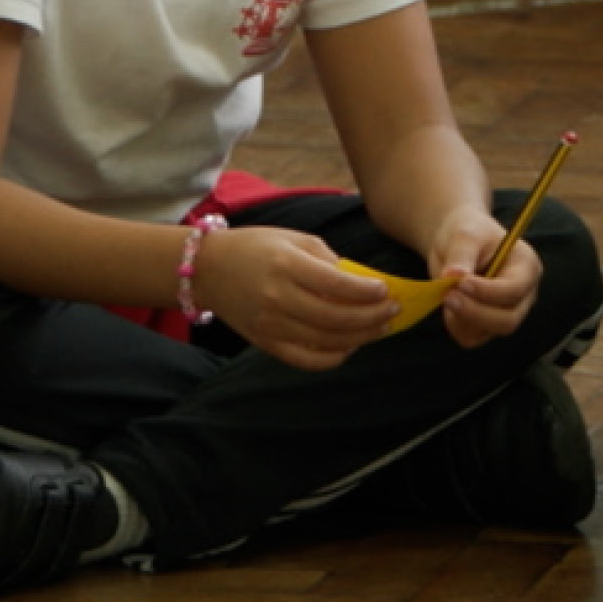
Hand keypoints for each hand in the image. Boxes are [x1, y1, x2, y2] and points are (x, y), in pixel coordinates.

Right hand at [198, 224, 397, 369]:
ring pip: (326, 341)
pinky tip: (350, 346)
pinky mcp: (265, 343)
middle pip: (336, 317)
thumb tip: (364, 284)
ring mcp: (270, 325)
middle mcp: (277, 298)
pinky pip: (305, 360)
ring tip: (381, 327)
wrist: (208, 269)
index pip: (337, 284)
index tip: (387, 290)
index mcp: (287, 265)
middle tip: (394, 310)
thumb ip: (329, 261)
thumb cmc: (258, 248)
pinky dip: (333, 358)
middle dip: (372, 316)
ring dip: (361, 337)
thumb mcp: (295, 241)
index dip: (367, 291)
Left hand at [429, 213, 543, 350]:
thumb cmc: (468, 232)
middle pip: (507, 320)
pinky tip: (450, 307)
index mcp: (526, 267)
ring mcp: (507, 312)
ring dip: (462, 320)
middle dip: (475, 312)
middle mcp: (523, 294)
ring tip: (446, 295)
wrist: (457, 242)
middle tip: (447, 296)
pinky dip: (456, 327)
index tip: (460, 283)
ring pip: (488, 332)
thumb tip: (453, 276)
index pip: (515, 289)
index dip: (487, 291)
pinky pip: (472, 337)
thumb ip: (461, 255)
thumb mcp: (464, 235)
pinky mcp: (488, 325)